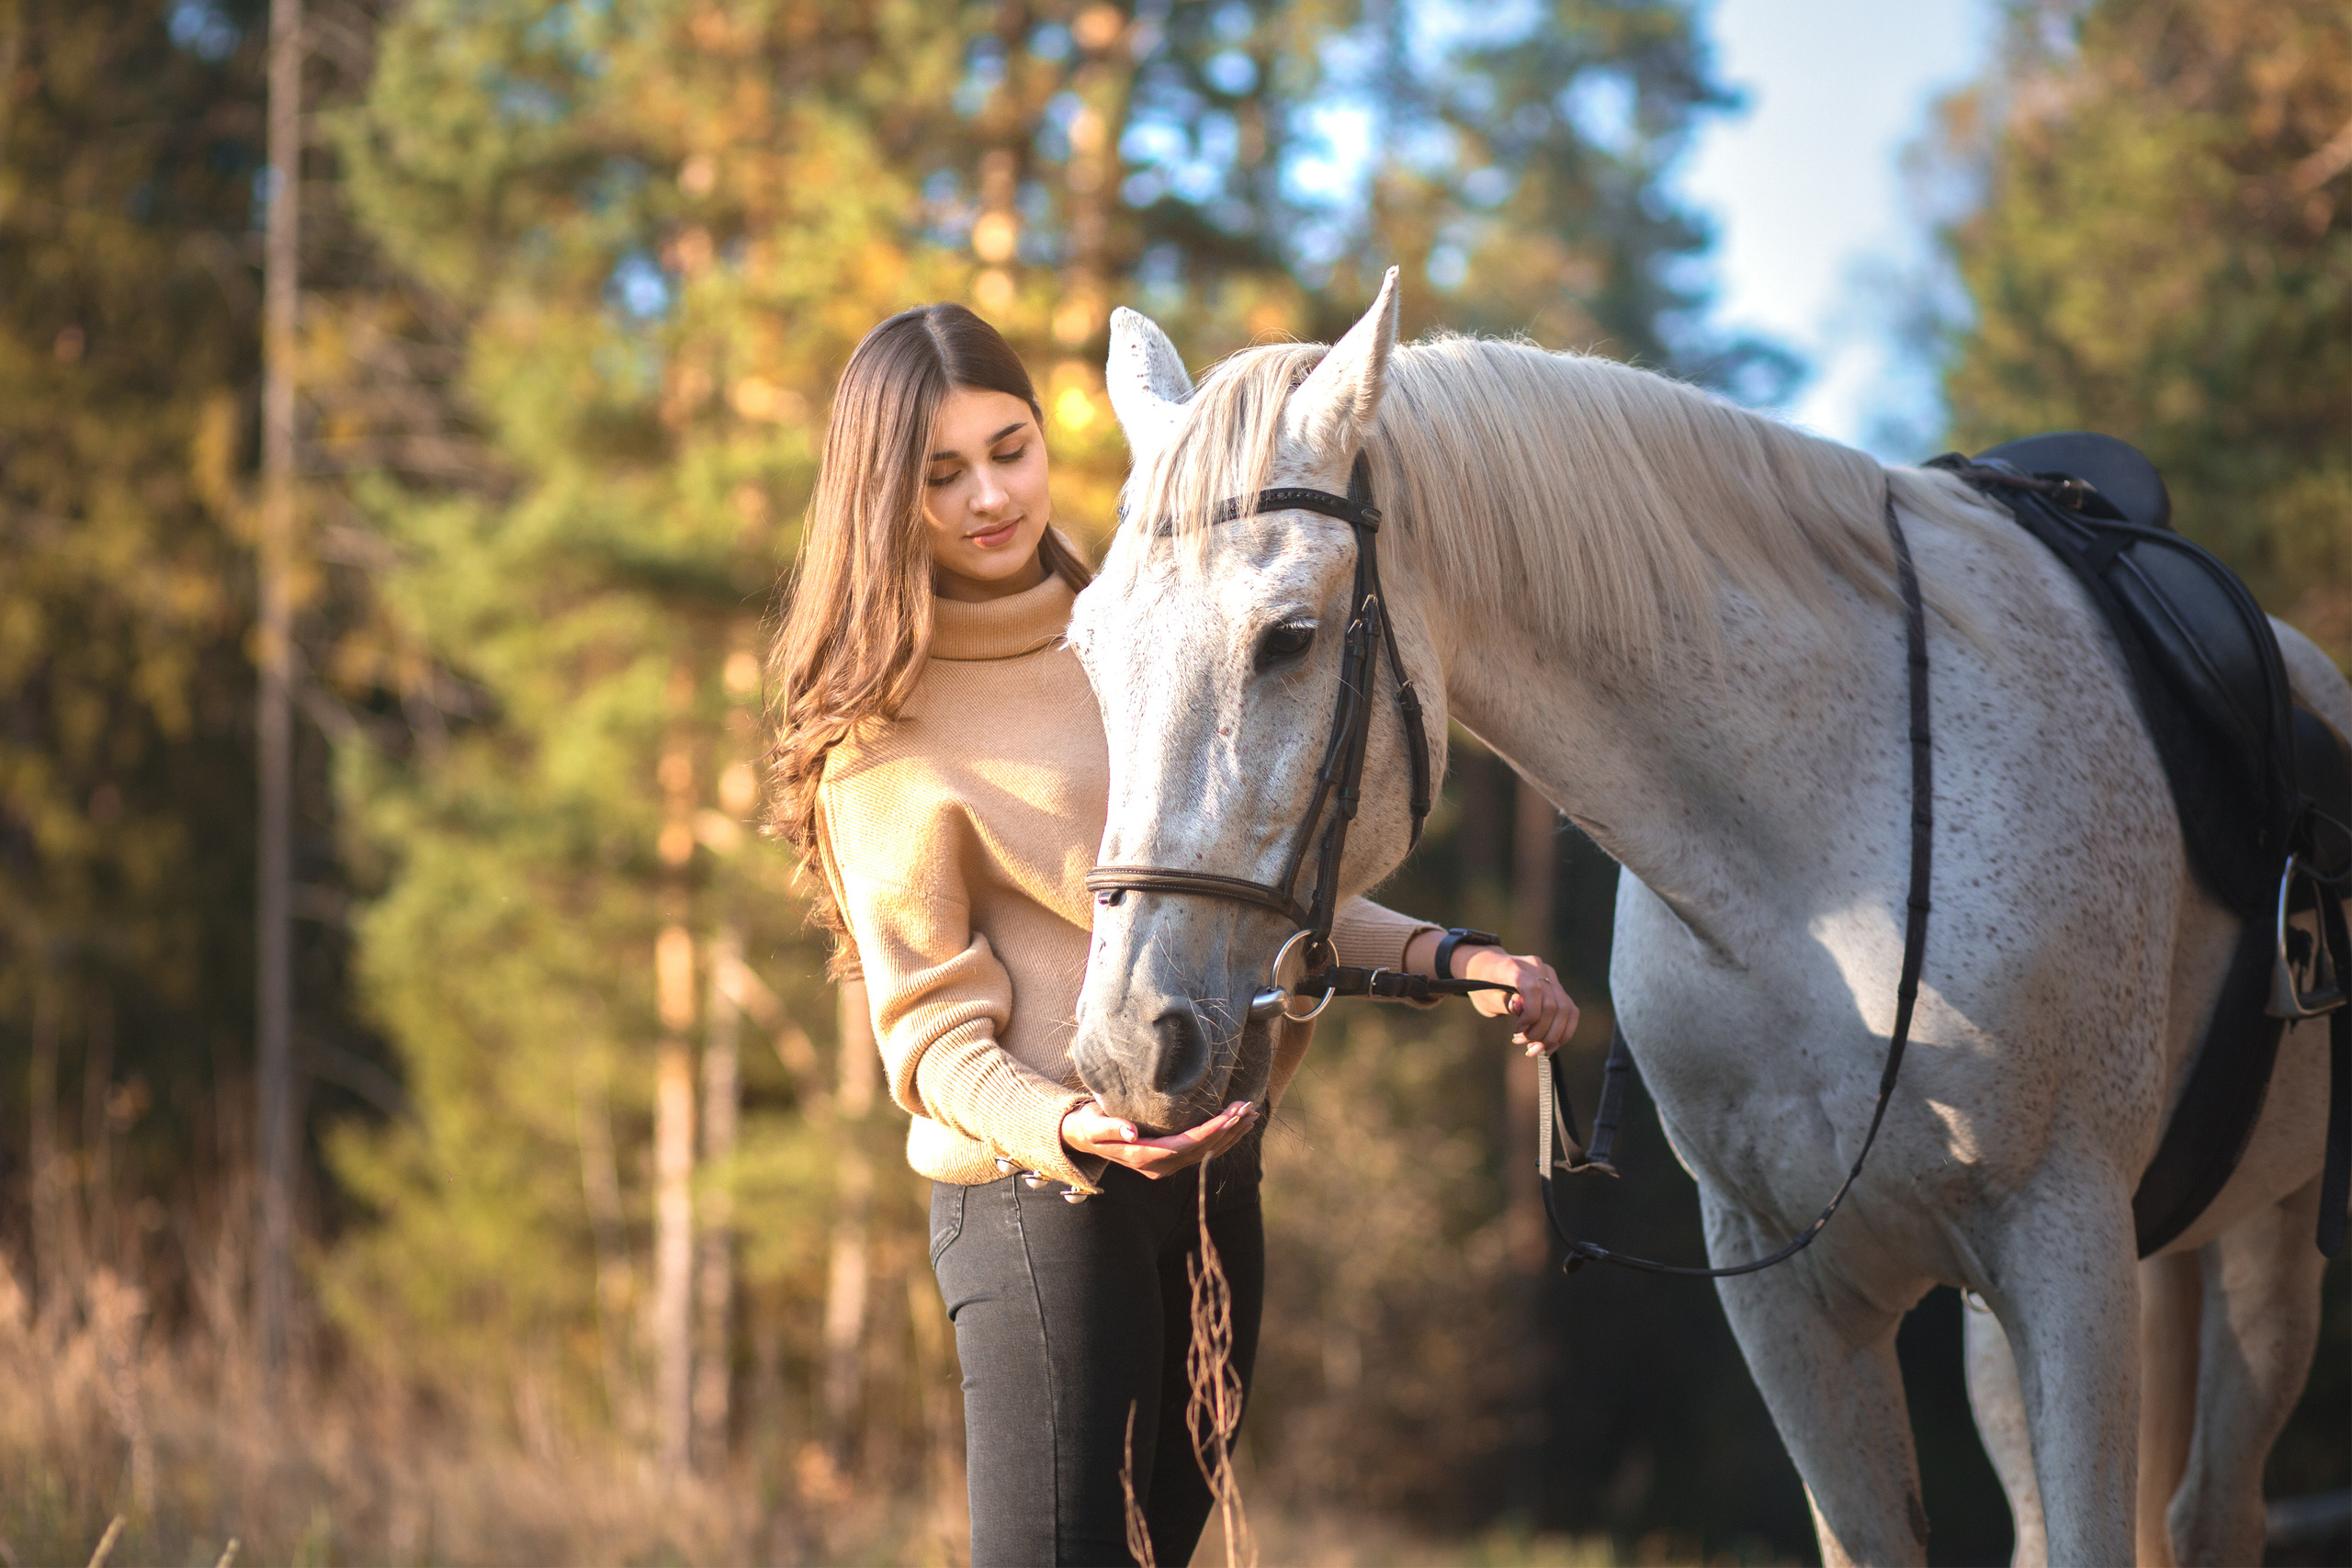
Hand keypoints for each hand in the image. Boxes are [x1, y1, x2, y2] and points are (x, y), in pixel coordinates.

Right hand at [1061, 1098, 1258, 1179]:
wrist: (1082, 1137)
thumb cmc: (1087, 1125)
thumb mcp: (1093, 1125)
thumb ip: (1111, 1128)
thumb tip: (1132, 1132)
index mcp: (1144, 1157)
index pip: (1185, 1145)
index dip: (1209, 1131)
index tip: (1230, 1116)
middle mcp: (1159, 1166)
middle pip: (1201, 1149)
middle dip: (1227, 1129)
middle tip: (1249, 1109)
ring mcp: (1166, 1164)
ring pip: (1206, 1152)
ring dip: (1230, 1134)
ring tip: (1251, 1114)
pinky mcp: (1170, 1158)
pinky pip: (1202, 1150)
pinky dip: (1222, 1137)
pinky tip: (1236, 1124)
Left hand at [1459, 948, 1578, 1054]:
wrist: (1487, 967)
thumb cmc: (1482, 985)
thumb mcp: (1485, 997)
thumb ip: (1504, 1002)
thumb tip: (1520, 1008)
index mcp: (1514, 967)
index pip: (1533, 989)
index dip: (1530, 1014)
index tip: (1517, 1030)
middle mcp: (1536, 966)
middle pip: (1553, 1004)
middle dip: (1541, 1032)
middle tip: (1525, 1045)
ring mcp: (1549, 974)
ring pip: (1566, 1009)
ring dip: (1554, 1035)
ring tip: (1536, 1048)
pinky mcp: (1556, 985)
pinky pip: (1569, 1009)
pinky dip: (1562, 1030)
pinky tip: (1548, 1044)